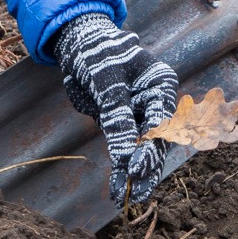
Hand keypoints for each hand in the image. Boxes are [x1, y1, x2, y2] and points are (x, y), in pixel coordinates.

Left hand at [50, 13, 177, 203]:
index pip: (161, 122)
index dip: (149, 149)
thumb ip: (118, 117)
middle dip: (144, 169)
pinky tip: (117, 187)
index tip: (135, 170)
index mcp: (159, 84)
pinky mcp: (121, 120)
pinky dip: (119, 165)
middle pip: (154, 140)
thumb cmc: (97, 52)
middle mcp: (154, 100)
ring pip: (140, 148)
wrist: (77, 40)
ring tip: (125, 198)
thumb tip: (125, 156)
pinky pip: (122, 146)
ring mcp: (138, 111)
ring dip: (132, 173)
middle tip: (136, 194)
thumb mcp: (107, 81)